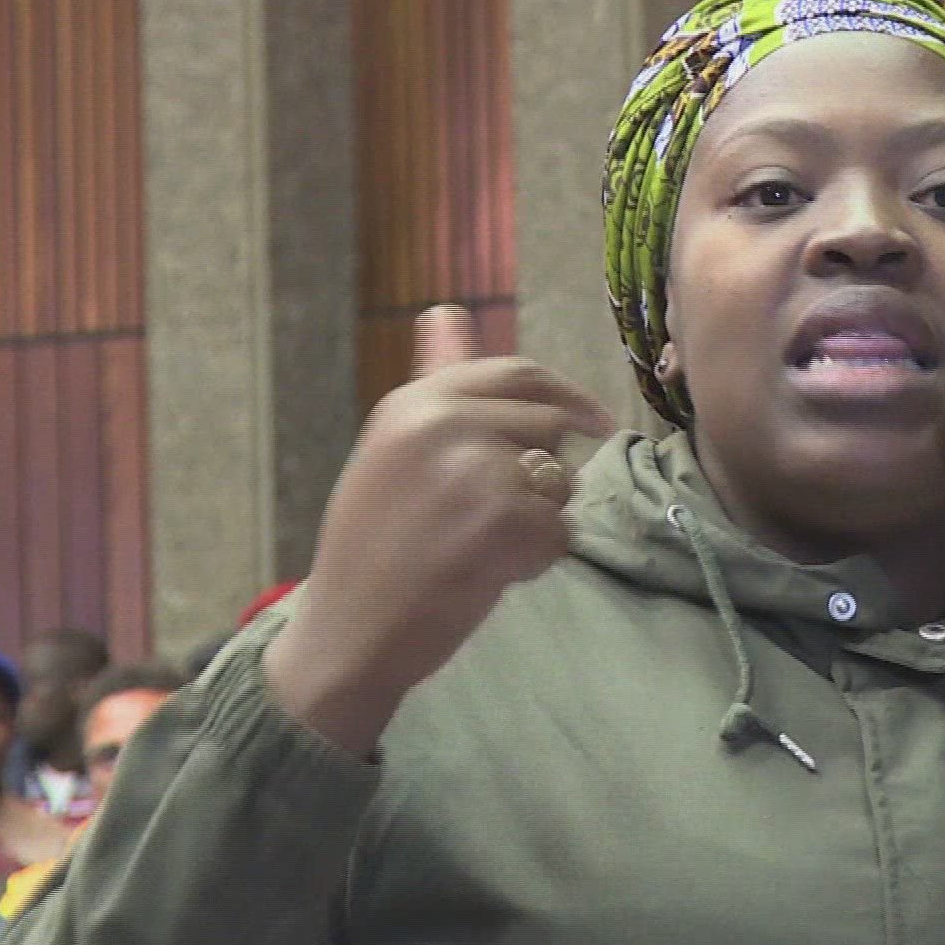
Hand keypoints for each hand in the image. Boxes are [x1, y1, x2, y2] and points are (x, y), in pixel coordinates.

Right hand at [265, 306, 614, 754]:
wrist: (347, 632)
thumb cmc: (374, 548)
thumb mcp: (394, 451)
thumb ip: (435, 386)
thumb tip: (446, 312)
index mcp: (414, 402)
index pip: (519, 375)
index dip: (567, 398)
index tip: (596, 423)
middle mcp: (442, 423)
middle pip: (550, 429)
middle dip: (542, 478)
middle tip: (490, 524)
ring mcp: (472, 470)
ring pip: (560, 484)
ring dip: (538, 523)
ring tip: (476, 549)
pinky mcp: (500, 521)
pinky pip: (559, 533)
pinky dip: (536, 561)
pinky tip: (485, 574)